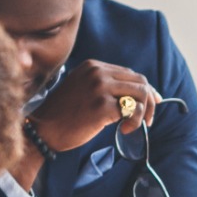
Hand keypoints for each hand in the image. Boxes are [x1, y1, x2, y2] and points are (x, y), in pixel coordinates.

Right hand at [30, 59, 161, 152]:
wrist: (44, 129)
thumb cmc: (65, 115)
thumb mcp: (83, 89)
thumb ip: (105, 86)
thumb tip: (140, 93)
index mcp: (93, 66)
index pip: (130, 74)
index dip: (145, 90)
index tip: (153, 103)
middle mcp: (97, 73)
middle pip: (140, 82)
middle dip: (150, 102)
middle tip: (148, 121)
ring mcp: (99, 88)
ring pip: (140, 94)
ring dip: (144, 113)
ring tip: (132, 126)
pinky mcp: (101, 106)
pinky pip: (132, 111)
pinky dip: (134, 123)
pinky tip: (123, 130)